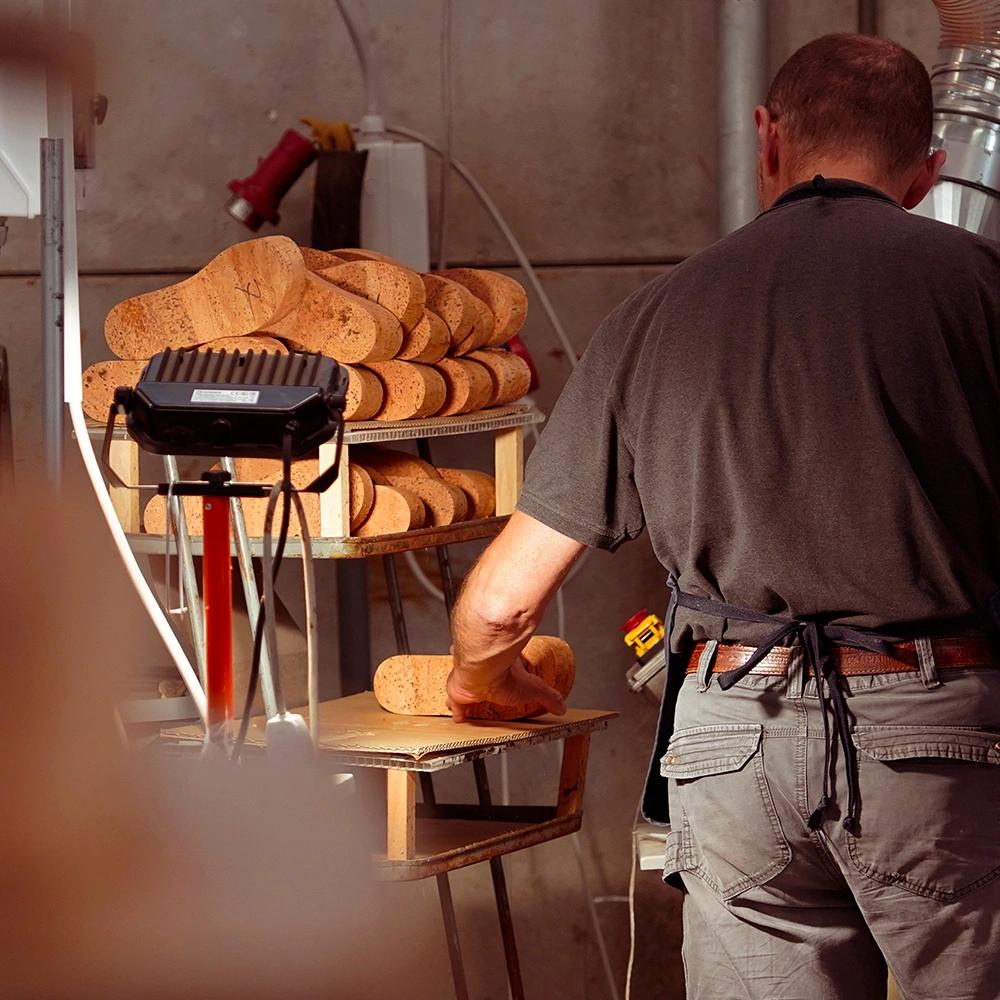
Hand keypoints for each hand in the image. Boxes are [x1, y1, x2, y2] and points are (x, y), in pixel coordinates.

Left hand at [446, 656, 566, 722]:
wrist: (483, 670)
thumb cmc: (506, 674)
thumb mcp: (534, 687)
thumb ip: (548, 696)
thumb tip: (562, 706)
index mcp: (500, 664)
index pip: (501, 666)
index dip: (501, 670)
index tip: (502, 674)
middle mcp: (481, 669)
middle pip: (479, 672)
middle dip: (478, 678)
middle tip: (478, 688)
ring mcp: (467, 678)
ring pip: (463, 683)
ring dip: (464, 691)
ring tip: (465, 702)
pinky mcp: (457, 691)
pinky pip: (454, 702)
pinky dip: (456, 710)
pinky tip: (458, 717)